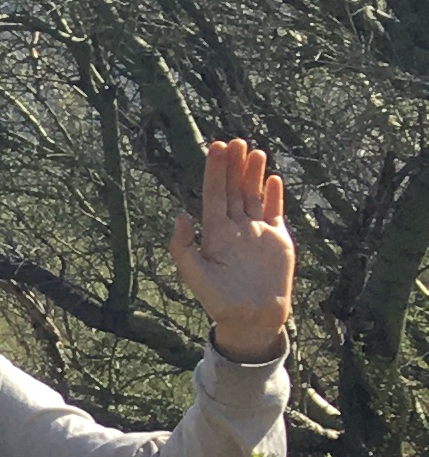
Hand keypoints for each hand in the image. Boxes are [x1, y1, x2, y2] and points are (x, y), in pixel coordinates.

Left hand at [170, 137, 295, 358]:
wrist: (251, 316)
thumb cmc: (218, 299)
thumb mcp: (193, 274)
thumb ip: (182, 247)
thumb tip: (180, 215)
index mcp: (214, 232)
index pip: (214, 194)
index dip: (215, 172)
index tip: (215, 147)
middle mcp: (235, 227)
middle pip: (235, 189)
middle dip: (234, 166)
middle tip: (235, 140)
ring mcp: (257, 231)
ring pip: (255, 195)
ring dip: (254, 174)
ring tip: (255, 151)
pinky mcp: (278, 239)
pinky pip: (276, 211)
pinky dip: (275, 196)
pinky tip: (273, 178)